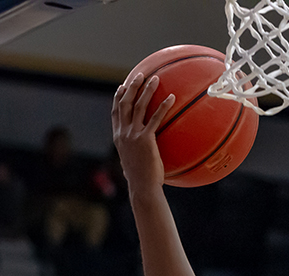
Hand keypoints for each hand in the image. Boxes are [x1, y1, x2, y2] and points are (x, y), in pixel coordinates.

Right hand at [112, 70, 176, 194]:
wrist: (142, 187)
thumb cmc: (141, 179)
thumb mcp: (133, 162)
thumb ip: (136, 152)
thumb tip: (144, 152)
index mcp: (119, 137)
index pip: (116, 113)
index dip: (118, 98)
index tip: (122, 87)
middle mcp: (123, 133)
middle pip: (124, 103)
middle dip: (131, 86)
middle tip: (139, 75)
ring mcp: (133, 135)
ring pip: (138, 106)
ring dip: (147, 90)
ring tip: (156, 79)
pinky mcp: (145, 139)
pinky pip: (156, 118)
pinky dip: (163, 106)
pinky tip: (172, 98)